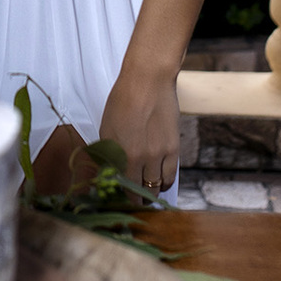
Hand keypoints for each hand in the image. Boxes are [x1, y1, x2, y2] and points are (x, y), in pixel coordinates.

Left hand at [98, 70, 179, 194]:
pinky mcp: (173, 149)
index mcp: (119, 152)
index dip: (118, 199)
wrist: (148, 80)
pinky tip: (158, 182)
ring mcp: (158, 155)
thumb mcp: (107, 128)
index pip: (119, 188)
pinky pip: (170, 178)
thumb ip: (108, 153)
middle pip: (138, 193)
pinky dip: (163, 184)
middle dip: (134, 200)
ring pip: (156, 188)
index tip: (116, 200)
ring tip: (144, 192)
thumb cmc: (123, 100)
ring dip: (149, 193)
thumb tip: (107, 173)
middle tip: (130, 199)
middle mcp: (139, 158)